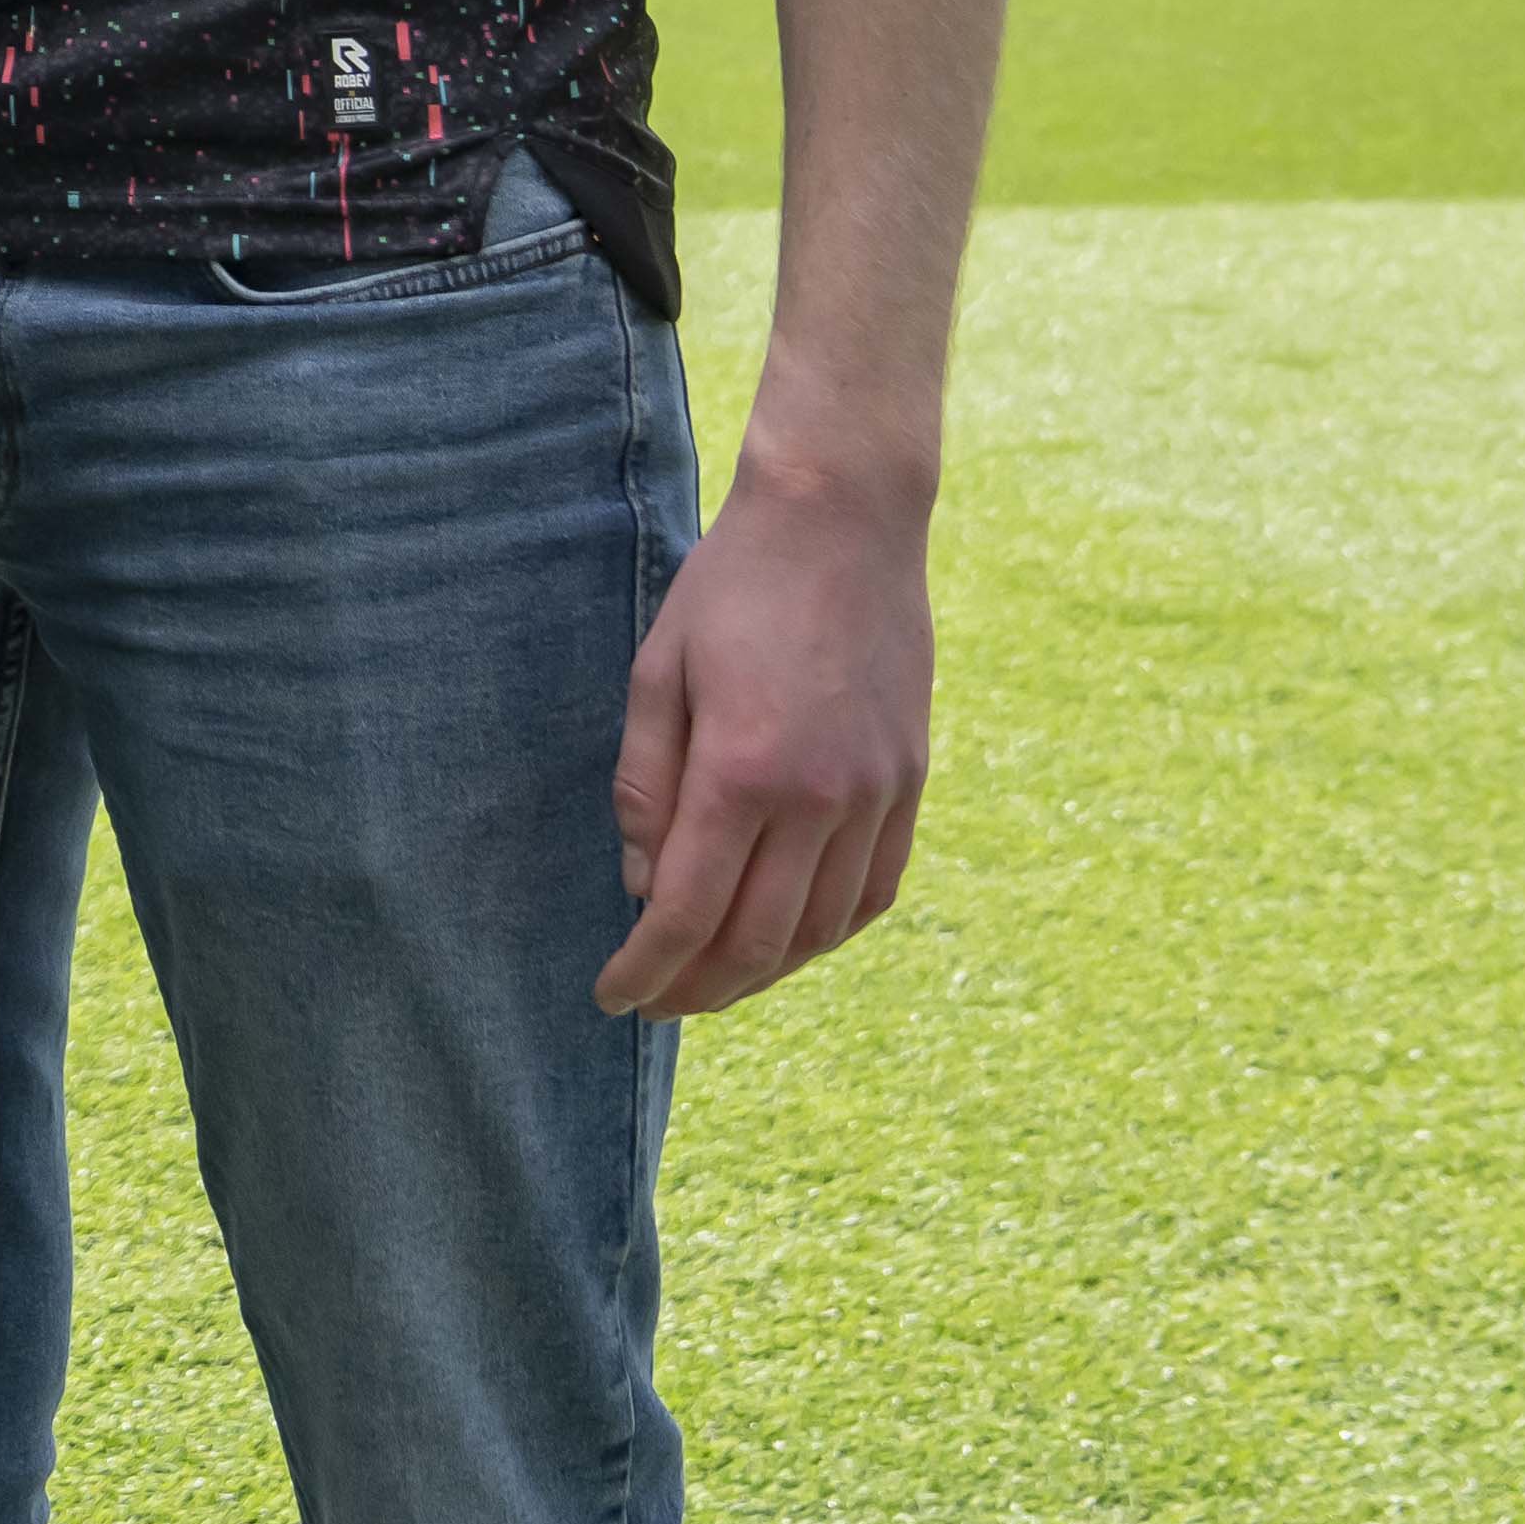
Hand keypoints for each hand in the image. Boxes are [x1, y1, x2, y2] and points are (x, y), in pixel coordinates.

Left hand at [602, 469, 931, 1015]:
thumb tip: (642, 887)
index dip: (647, 969)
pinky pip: (874, 889)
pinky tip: (790, 938)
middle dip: (698, 988)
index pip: (687, 913)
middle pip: (757, 940)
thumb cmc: (731, 589)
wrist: (844, 521)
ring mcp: (877, 793)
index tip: (612, 997)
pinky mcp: (911, 780)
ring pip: (823, 929)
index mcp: (744, 770)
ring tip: (714, 980)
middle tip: (656, 1002)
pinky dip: (829, 932)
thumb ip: (645, 786)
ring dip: (764, 971)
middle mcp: (821, 797)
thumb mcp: (656, 673)